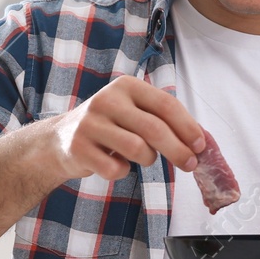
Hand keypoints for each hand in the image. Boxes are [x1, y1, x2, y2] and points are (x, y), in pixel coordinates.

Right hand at [46, 77, 204, 181]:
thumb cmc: (108, 126)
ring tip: (141, 157)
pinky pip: (115, 169)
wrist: (58, 140)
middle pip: (154, 129)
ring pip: (137, 150)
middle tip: (190, 165)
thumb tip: (199, 141)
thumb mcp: (133, 112)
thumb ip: (162, 120)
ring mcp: (90, 123)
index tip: (201, 146)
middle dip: (178, 150)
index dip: (187, 127)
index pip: (166, 105)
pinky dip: (123, 172)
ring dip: (148, 159)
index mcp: (126, 86)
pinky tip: (115, 164)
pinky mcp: (78, 148)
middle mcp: (107, 100)